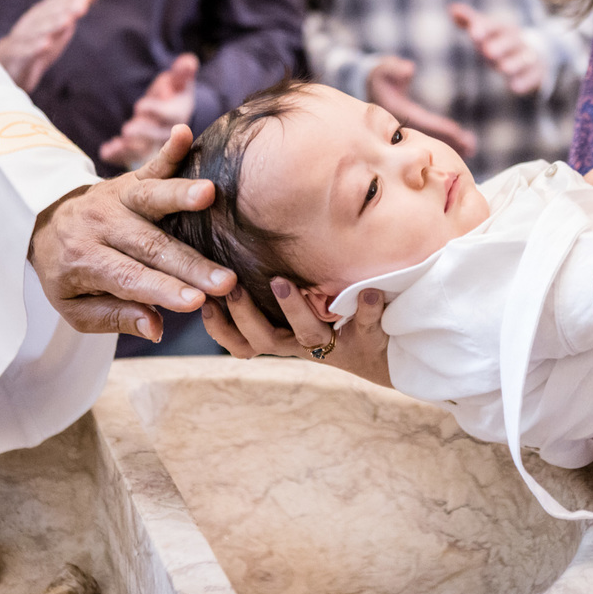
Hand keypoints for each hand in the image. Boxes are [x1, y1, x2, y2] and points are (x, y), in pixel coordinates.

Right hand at [0, 0, 106, 92]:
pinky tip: (45, 45)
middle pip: (49, 14)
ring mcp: (23, 39)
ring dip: (52, 26)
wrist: (8, 62)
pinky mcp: (17, 58)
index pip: (58, 2)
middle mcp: (32, 22)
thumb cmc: (40, 37)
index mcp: (44, 12)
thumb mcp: (62, 19)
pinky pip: (25, 53)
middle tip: (82, 6)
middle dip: (66, 9)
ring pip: (37, 32)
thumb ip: (80, 1)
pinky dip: (34, 49)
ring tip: (68, 22)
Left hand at [29, 124, 236, 341]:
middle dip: (190, 264)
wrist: (42, 224)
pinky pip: (150, 164)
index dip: (164, 290)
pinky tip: (185, 134)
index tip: (198, 302)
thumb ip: (116, 317)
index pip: (130, 278)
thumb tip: (157, 328)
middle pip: (151, 246)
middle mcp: (100, 226)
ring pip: (152, 199)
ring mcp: (115, 198)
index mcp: (84, 260)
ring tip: (209, 194)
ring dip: (181, 195)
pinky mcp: (128, 180)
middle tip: (226, 280)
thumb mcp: (76, 308)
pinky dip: (169, 149)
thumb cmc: (68, 273)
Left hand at [100, 53, 199, 167]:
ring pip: (144, 149)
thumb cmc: (173, 94)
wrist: (167, 114)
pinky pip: (129, 157)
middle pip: (156, 136)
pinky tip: (105, 152)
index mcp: (178, 114)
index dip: (156, 111)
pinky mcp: (140, 151)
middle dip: (142, 133)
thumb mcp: (178, 82)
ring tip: (117, 144)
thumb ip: (182, 73)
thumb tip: (188, 61)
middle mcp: (167, 132)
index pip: (170, 115)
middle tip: (128, 130)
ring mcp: (154, 144)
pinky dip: (118, 156)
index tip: (140, 106)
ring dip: (130, 148)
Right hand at [202, 277, 391, 387]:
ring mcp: (334, 344)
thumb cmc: (338, 320)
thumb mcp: (305, 307)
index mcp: (284, 337)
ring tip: (281, 282)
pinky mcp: (367, 342)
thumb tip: (240, 240)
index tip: (201, 302)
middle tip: (231, 286)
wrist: (391, 353)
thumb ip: (276, 285)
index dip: (218, 328)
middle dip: (244, 314)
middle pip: (264, 340)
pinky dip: (366, 309)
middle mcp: (303, 344)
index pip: (240, 342)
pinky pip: (365, 325)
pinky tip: (368, 290)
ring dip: (292, 308)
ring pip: (307, 334)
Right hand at [367, 55, 477, 157]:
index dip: (440, 128)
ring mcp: (408, 129)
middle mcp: (403, 125)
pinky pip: (431, 136)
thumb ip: (394, 69)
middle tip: (471, 148)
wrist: (368, 85)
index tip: (458, 133)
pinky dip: (446, 139)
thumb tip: (409, 69)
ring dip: (450, 143)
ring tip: (471, 149)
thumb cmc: (379, 74)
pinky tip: (462, 144)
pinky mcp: (413, 128)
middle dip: (449, 141)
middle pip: (430, 136)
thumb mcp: (383, 68)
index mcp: (399, 112)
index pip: (424, 122)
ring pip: (432, 139)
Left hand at [449, 2, 544, 94]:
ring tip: (504, 68)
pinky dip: (525, 81)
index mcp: (505, 29)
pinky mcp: (537, 71)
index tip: (473, 34)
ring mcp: (529, 56)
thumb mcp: (488, 32)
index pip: (495, 26)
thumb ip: (471, 21)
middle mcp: (518, 41)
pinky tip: (515, 87)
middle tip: (488, 52)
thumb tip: (452, 9)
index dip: (485, 28)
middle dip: (501, 45)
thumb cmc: (502, 43)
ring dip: (514, 63)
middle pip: (511, 41)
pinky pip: (532, 76)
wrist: (534, 54)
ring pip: (523, 58)